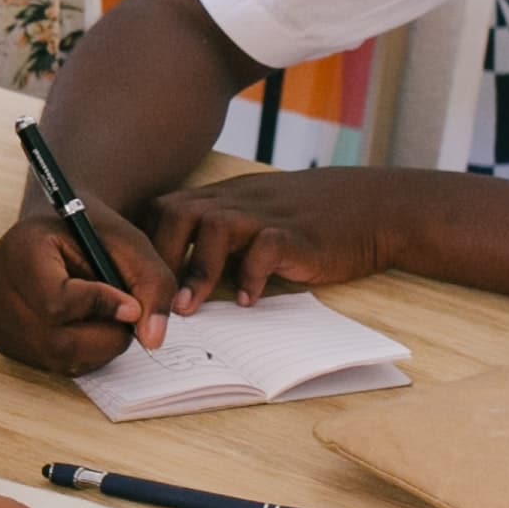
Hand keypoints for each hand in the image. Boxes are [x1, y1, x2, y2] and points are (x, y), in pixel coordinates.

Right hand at [0, 210, 177, 374]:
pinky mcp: (4, 339)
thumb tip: (152, 339)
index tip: (132, 305)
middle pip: (55, 339)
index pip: (56, 301)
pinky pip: (49, 363)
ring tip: (110, 320)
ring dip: (96, 348)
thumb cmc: (94, 233)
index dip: (101, 308)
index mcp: (20, 248)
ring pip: (55, 356)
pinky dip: (80, 354)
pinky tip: (89, 328)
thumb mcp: (130, 244)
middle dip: (105, 337)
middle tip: (128, 320)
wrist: (61, 231)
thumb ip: (152, 284)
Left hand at [150, 169, 411, 313]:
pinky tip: (248, 301)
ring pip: (214, 226)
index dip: (145, 244)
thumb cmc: (307, 220)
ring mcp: (267, 215)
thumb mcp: (254, 219)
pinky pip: (266, 247)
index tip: (136, 283)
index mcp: (222, 198)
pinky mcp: (298, 235)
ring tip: (189, 308)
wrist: (371, 206)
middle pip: (177, 212)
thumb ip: (219, 241)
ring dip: (196, 269)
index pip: (163, 209)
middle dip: (159, 258)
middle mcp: (237, 201)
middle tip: (154, 302)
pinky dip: (252, 275)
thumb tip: (178, 284)